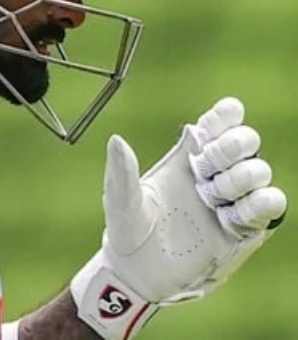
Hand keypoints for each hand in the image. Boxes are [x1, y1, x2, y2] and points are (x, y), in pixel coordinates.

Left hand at [71, 97, 287, 339]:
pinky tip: (229, 218)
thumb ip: (122, 172)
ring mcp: (233, 199)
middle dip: (230, 146)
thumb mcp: (123, 201)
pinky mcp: (246, 226)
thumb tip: (116, 139)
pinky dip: (256, 205)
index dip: (225, 115)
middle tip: (204, 167)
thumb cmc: (129, 231)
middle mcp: (214, 173)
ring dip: (238, 179)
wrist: (139, 273)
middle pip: (246, 139)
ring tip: (210, 198)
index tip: (211, 124)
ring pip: (260, 170)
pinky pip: (272, 204)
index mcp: (187, 157)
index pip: (220, 121)